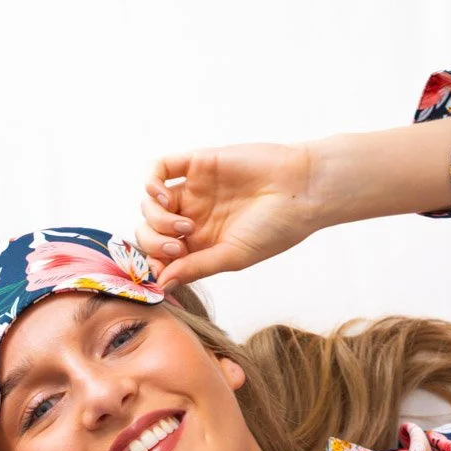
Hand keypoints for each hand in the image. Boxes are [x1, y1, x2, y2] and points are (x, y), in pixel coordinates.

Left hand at [135, 139, 318, 288]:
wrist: (301, 191)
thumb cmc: (275, 228)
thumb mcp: (232, 257)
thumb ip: (195, 268)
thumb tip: (161, 286)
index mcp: (200, 244)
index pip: (159, 256)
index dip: (152, 264)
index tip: (161, 272)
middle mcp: (192, 217)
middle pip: (149, 231)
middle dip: (153, 244)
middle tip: (178, 248)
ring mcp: (193, 190)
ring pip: (149, 204)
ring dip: (156, 219)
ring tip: (185, 226)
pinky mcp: (197, 164)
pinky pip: (158, 168)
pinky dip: (151, 184)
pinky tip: (166, 198)